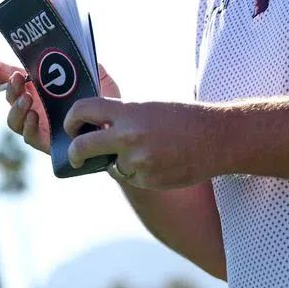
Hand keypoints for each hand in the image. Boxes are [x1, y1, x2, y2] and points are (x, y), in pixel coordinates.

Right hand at [0, 59, 120, 154]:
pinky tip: (34, 117)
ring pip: (14, 119)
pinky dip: (28, 127)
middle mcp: (37, 105)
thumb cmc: (104, 101)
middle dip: (8, 86)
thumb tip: (69, 49)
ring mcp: (39, 124)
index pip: (16, 78)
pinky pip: (29, 137)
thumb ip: (84, 63)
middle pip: (11, 97)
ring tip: (27, 99)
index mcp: (42, 87)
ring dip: (16, 108)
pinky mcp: (47, 142)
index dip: (0, 71)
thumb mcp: (97, 76)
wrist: (118, 129)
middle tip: (17, 78)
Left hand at [64, 98, 221, 189]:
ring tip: (147, 151)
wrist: (217, 138)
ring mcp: (137, 161)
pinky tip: (158, 162)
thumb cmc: (184, 118)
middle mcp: (128, 136)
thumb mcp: (149, 107)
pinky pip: (130, 177)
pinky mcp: (147, 180)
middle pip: (82, 147)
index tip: (71, 127)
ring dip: (119, 161)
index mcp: (128, 111)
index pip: (84, 110)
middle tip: (76, 157)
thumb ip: (122, 117)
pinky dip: (137, 172)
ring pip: (110, 165)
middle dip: (74, 154)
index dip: (71, 119)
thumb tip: (96, 127)